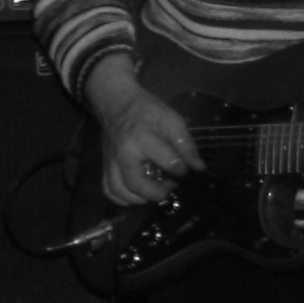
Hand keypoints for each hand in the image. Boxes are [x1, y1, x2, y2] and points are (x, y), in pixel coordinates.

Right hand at [85, 60, 198, 207]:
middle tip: (170, 185)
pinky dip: (123, 198)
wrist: (117, 104)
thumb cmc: (148, 111)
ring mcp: (110, 162)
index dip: (182, 170)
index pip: (168, 163)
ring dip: (140, 199)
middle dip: (159, 192)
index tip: (185, 168)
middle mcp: (123, 154)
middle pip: (137, 184)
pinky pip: (109, 191)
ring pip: (120, 192)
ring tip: (154, 190)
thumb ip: (186, 145)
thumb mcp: (172, 120)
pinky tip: (137, 194)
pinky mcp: (105, 167)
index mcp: (142, 138)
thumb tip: (199, 168)